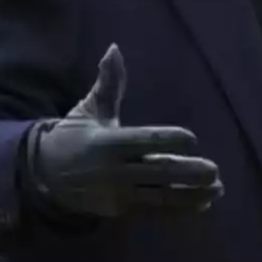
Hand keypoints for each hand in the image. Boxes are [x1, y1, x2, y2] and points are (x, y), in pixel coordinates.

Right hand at [22, 44, 222, 218]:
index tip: (192, 139)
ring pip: (160, 196)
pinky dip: (179, 209)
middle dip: (188, 172)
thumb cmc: (73, 136)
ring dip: (191, 194)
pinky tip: (203, 203)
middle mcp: (114, 170)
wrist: (44, 177)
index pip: (145, 140)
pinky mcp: (121, 211)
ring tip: (217, 188)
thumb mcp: (89, 109)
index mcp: (108, 142)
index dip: (170, 140)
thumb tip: (115, 49)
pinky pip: (154, 212)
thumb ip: (109, 83)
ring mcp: (118, 194)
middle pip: (158, 171)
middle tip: (214, 169)